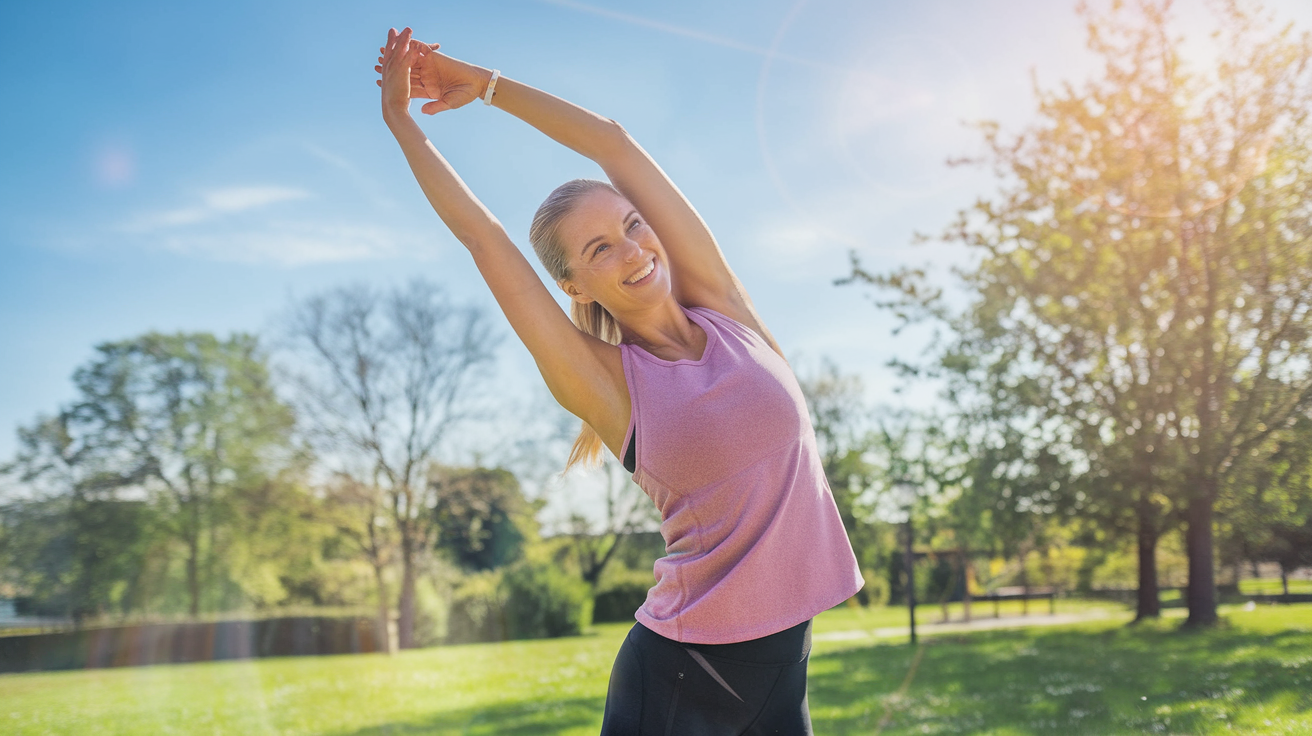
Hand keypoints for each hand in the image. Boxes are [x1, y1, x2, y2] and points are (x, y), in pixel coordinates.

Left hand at [375, 35, 490, 113]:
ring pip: (409, 60)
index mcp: (428, 89)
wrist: (477, 83)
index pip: (408, 87)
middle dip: (391, 69)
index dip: (395, 86)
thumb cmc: (464, 95)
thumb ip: (435, 107)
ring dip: (397, 56)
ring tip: (383, 52)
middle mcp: (426, 76)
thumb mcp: (448, 103)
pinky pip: (420, 49)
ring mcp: (429, 66)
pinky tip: (398, 45)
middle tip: (377, 65)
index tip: (381, 84)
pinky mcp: (434, 57)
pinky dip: (410, 46)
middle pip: (405, 72)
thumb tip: (422, 111)